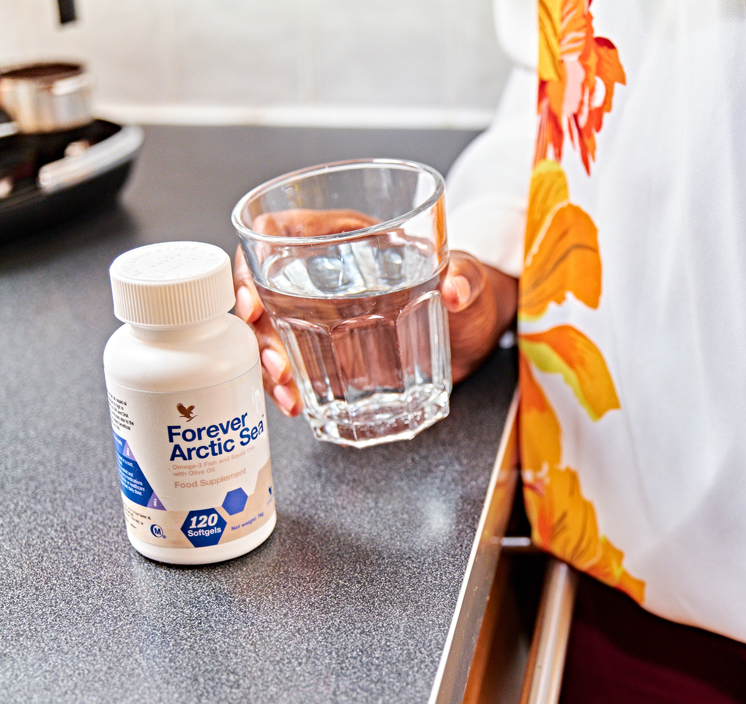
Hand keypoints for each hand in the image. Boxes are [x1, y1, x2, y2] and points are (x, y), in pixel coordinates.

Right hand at [233, 212, 517, 414]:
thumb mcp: (470, 275)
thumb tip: (455, 288)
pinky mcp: (335, 351)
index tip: (252, 305)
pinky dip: (292, 386)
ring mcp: (325, 316)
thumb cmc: (467, 287)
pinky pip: (298, 363)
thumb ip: (466, 276)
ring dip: (269, 366)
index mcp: (345, 237)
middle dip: (259, 333)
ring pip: (274, 333)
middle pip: (264, 294)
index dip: (250, 268)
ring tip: (288, 395)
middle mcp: (324, 276)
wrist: (476, 330)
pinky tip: (296, 405)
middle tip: (276, 365)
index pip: (274, 236)